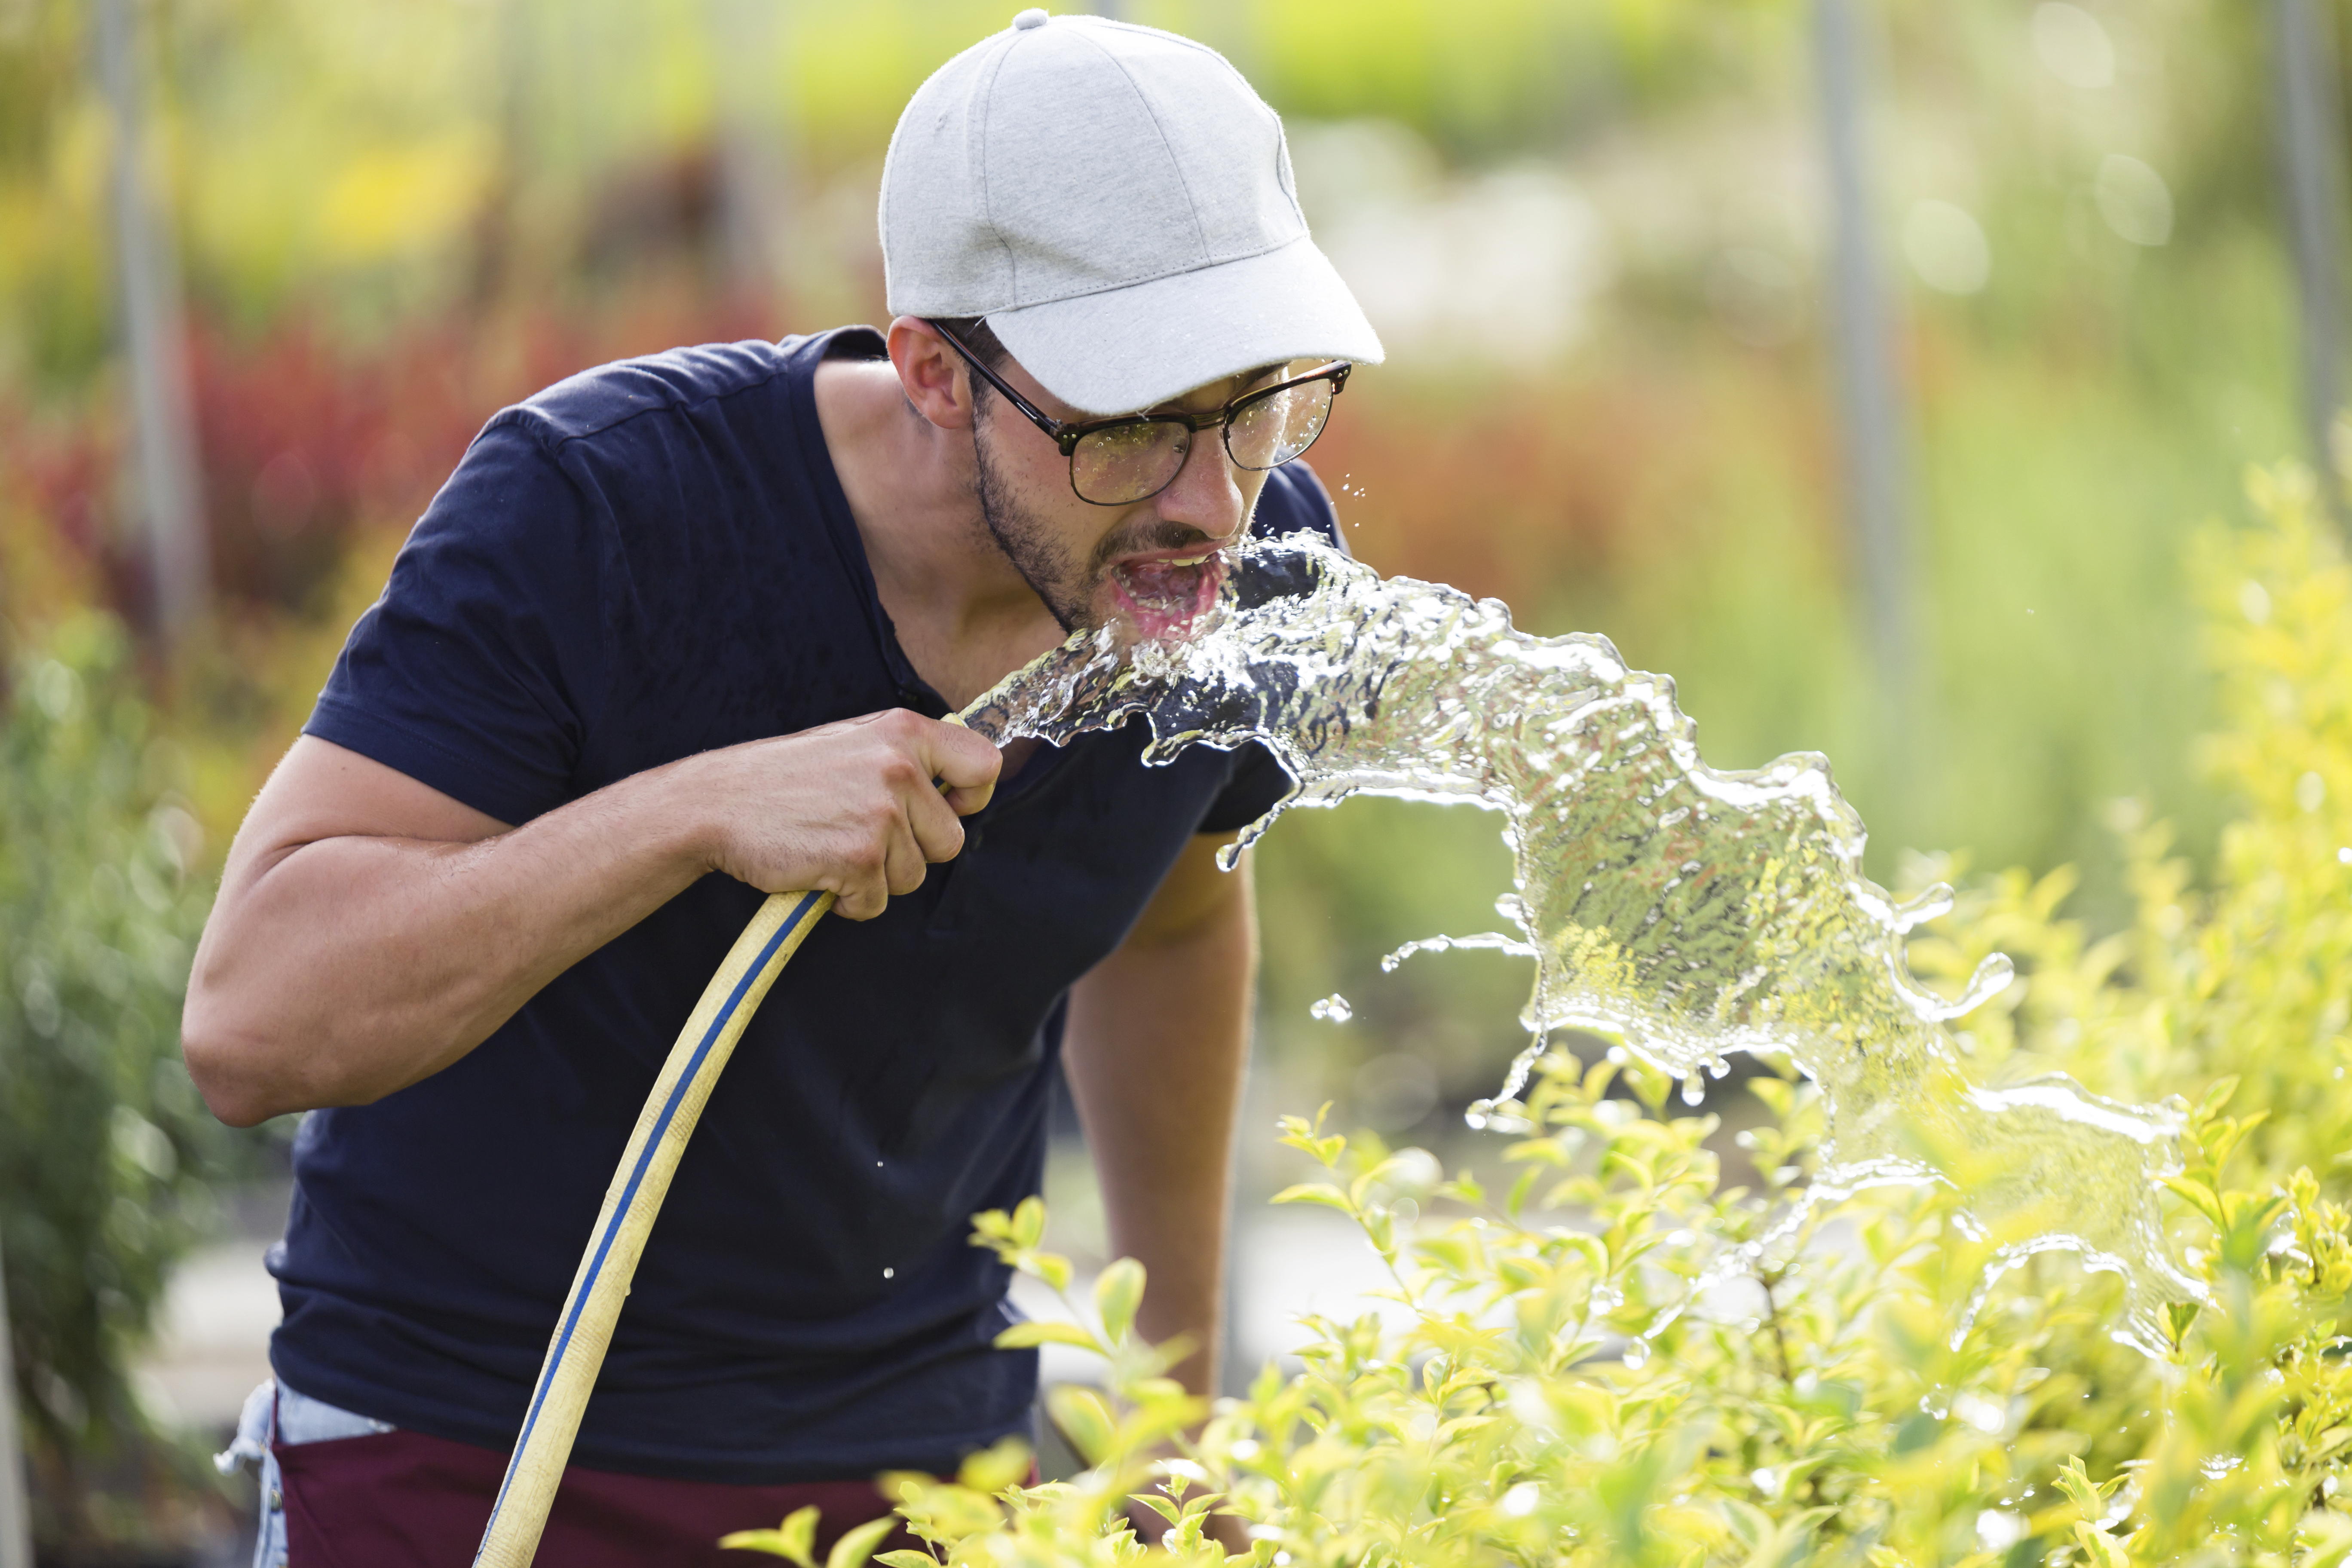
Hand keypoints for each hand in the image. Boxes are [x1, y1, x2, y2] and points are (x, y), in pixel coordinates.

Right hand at [681, 709, 1002, 918]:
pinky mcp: (860, 857)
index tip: (947, 809)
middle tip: (862, 837)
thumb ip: (905, 757)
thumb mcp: (853, 743)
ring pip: (913, 877)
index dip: (971, 798)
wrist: (717, 804)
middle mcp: (900, 767)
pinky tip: (819, 872)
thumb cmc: (784, 779)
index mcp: (904, 731)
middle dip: (912, 853)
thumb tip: (958, 785)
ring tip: (833, 849)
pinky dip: (850, 901)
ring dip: (877, 878)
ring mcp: (882, 813)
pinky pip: (877, 903)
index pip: (984, 765)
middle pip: (950, 841)